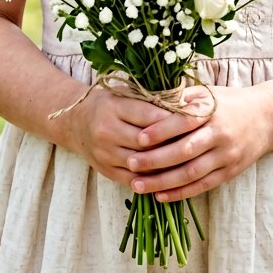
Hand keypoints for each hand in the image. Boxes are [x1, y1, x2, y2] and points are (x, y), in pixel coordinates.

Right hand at [68, 85, 184, 187]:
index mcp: (113, 107)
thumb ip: (151, 99)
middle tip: (195, 143)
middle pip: (147, 142)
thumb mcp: (126, 93)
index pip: (148, 116)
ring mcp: (105, 153)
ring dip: (165, 164)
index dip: (172, 120)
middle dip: (172, 143)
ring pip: (142, 163)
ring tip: (187, 160)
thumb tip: (185, 105)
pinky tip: (170, 175)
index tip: (192, 121)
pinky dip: (153, 179)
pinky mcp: (106, 170)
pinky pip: (134, 179)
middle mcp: (106, 131)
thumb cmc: (110, 104)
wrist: (77, 122)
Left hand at [125, 84, 272, 202]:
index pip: (183, 122)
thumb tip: (148, 101)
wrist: (266, 118)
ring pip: (191, 173)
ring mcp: (226, 155)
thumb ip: (181, 98)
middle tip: (130, 164)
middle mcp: (220, 134)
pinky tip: (160, 195)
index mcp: (212, 111)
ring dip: (162, 181)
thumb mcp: (207, 93)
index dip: (160, 131)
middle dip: (155, 159)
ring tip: (137, 185)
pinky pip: (202, 186)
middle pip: (184, 151)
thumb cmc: (228, 103)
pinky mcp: (230, 172)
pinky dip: (180, 193)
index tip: (138, 138)